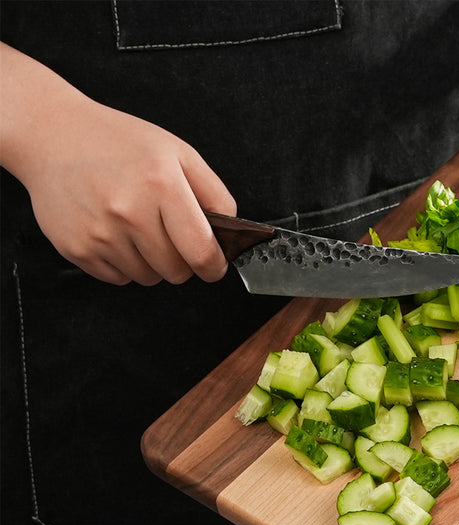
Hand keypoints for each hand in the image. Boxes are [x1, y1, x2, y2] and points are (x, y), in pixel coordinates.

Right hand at [1, 44, 234, 285]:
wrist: (49, 134)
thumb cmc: (119, 142)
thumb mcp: (178, 152)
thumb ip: (214, 193)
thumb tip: (231, 233)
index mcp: (161, 184)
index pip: (201, 252)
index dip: (214, 266)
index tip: (214, 266)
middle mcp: (129, 211)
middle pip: (176, 272)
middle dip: (181, 261)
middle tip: (168, 235)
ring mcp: (100, 233)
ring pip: (148, 278)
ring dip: (150, 262)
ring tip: (136, 227)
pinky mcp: (77, 249)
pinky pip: (118, 278)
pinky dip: (122, 263)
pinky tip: (113, 231)